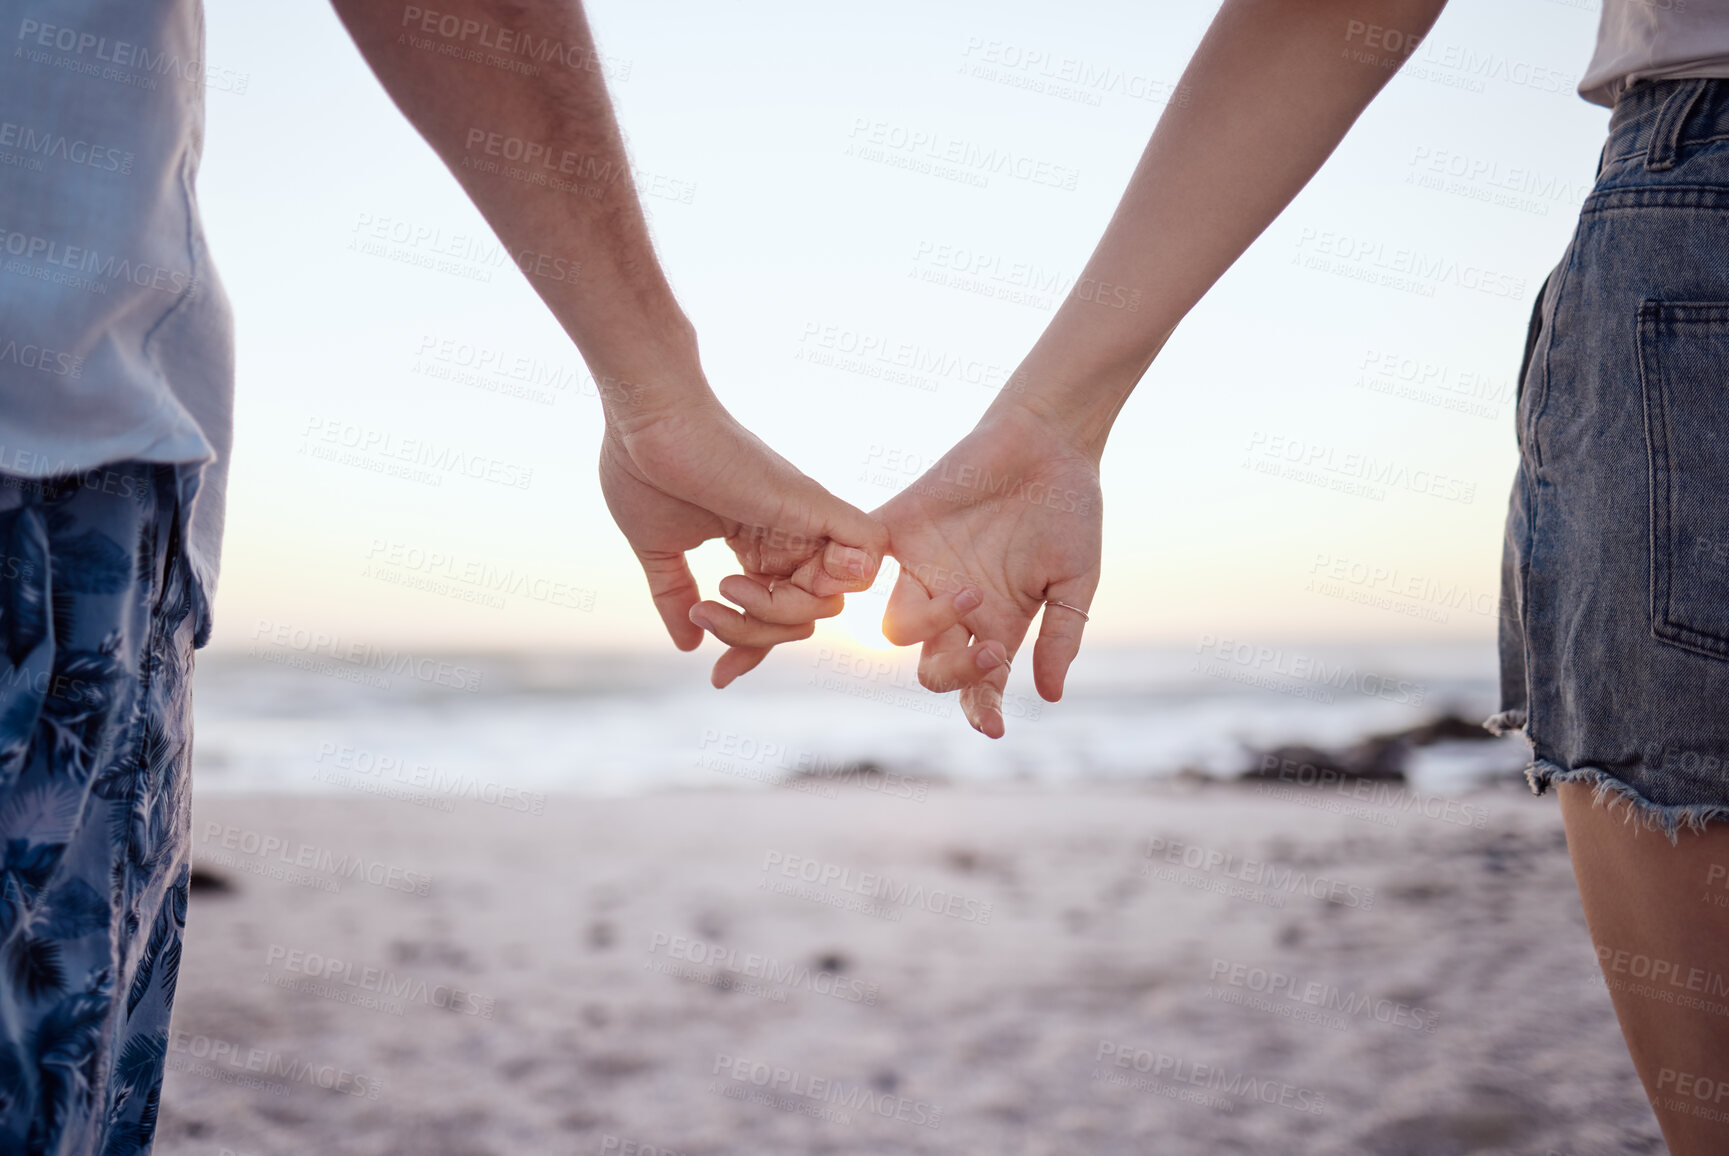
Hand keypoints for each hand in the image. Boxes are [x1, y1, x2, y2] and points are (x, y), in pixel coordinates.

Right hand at [598, 390, 886, 679]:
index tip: (718, 674)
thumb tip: (687, 641)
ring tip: (725, 590)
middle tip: (708, 613)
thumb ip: (675, 596)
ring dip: (779, 618)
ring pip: (834, 603)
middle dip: (759, 636)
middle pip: (808, 619)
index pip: (779, 615)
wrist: (645, 419)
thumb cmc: (644, 468)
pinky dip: (844, 578)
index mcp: (758, 546)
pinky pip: (869, 554)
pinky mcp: (815, 505)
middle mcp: (789, 537)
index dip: (754, 649)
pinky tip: (779, 582)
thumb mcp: (660, 549)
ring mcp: (805, 522)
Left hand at [876, 401, 1102, 736]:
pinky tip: (874, 577)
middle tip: (990, 650)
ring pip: (895, 630)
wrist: (1046, 442)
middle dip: (956, 673)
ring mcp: (922, 572)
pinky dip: (853, 573)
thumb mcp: (1075, 579)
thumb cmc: (1069, 510)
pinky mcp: (897, 532)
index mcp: (996, 624)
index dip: (982, 711)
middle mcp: (953, 608)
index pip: (979, 685)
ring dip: (931, 625)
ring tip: (970, 593)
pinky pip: (859, 562)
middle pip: (932, 669)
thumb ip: (1061, 635)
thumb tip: (1051, 696)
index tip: (993, 729)